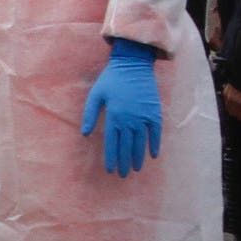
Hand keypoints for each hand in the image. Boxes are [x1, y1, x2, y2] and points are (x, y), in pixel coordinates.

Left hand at [81, 39, 164, 177]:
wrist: (133, 64)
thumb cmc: (111, 79)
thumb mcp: (96, 95)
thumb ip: (89, 114)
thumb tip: (84, 133)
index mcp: (114, 115)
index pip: (112, 142)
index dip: (111, 157)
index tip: (110, 170)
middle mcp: (129, 119)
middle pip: (126, 146)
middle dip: (124, 162)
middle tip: (123, 175)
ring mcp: (143, 116)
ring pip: (141, 142)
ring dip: (138, 157)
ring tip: (135, 169)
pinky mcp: (154, 112)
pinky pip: (156, 132)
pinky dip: (155, 144)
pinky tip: (153, 155)